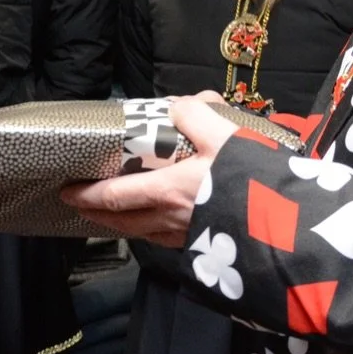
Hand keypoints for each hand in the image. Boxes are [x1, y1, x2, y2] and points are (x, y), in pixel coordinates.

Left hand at [61, 93, 237, 245]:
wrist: (285, 224)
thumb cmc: (250, 179)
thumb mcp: (224, 134)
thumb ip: (197, 114)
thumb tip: (181, 106)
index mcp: (166, 190)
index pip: (112, 196)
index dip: (86, 195)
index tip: (67, 190)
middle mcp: (168, 219)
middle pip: (120, 222)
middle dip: (96, 214)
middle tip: (82, 205)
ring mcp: (185, 237)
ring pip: (141, 234)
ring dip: (122, 224)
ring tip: (115, 214)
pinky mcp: (204, 247)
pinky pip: (165, 240)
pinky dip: (150, 231)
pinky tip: (158, 224)